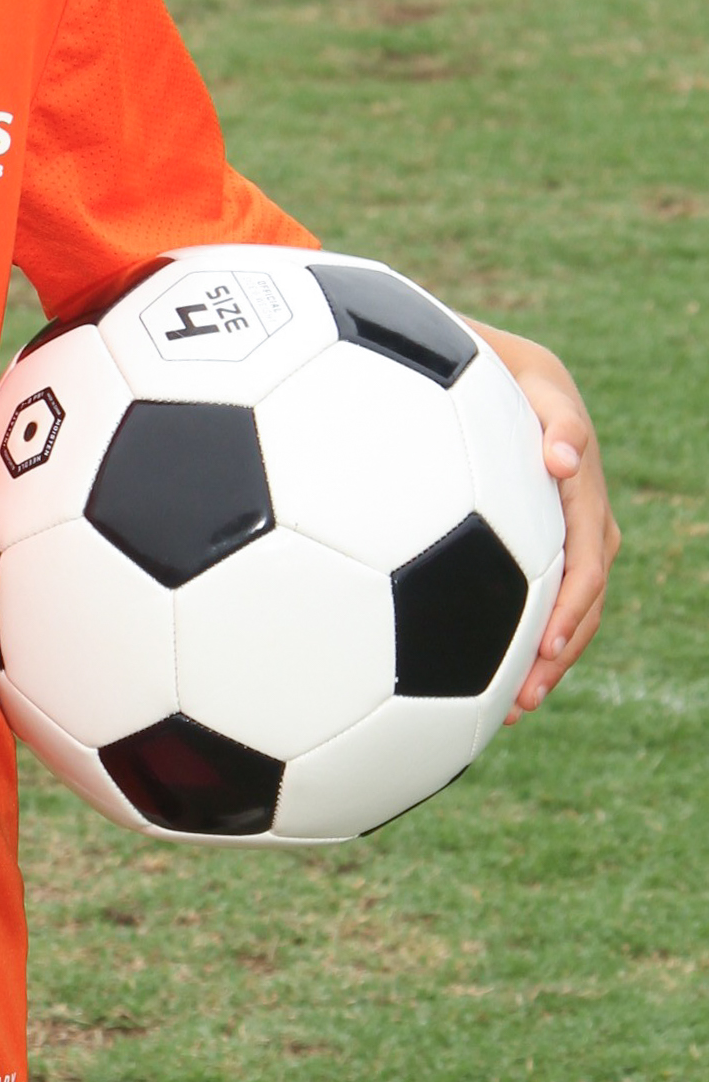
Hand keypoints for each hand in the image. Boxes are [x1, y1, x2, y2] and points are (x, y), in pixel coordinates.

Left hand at [469, 322, 618, 717]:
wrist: (498, 375)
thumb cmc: (504, 375)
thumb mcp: (532, 381)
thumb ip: (557, 417)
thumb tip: (561, 457)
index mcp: (581, 490)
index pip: (586, 559)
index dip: (571, 607)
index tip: (547, 646)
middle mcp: (583, 521)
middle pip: (582, 600)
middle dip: (559, 652)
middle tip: (526, 694)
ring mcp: (567, 538)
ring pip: (570, 612)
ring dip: (548, 661)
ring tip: (516, 707)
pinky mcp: (543, 551)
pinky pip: (545, 603)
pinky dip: (529, 643)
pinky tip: (495, 684)